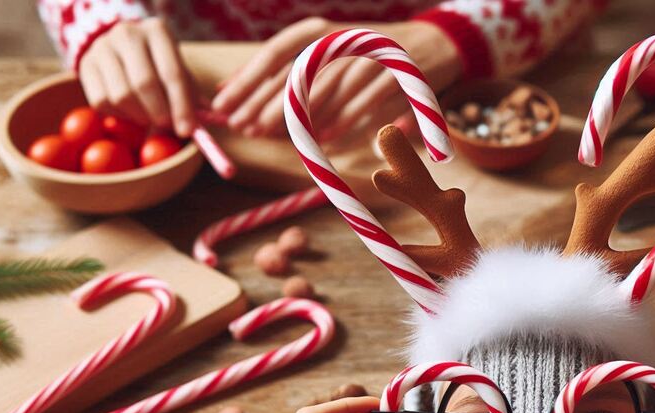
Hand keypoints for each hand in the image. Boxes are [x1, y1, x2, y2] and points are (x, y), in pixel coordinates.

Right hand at [78, 18, 197, 136]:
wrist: (117, 46)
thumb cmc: (156, 63)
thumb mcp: (176, 69)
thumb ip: (190, 94)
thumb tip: (204, 123)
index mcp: (157, 31)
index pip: (172, 73)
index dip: (182, 106)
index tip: (188, 131)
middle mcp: (128, 34)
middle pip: (145, 84)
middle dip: (160, 113)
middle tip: (168, 126)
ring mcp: (103, 47)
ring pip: (121, 95)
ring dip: (139, 116)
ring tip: (149, 118)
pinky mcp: (85, 65)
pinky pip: (101, 101)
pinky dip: (118, 115)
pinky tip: (128, 112)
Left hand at [212, 20, 460, 139]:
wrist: (431, 46)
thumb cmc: (366, 57)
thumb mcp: (325, 56)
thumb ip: (281, 72)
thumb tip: (228, 88)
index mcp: (320, 31)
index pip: (275, 54)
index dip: (248, 79)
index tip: (224, 104)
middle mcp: (343, 39)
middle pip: (297, 73)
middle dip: (268, 104)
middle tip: (246, 128)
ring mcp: (371, 56)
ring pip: (329, 89)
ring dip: (304, 116)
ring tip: (280, 136)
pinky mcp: (396, 75)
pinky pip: (364, 102)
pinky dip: (344, 121)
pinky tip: (326, 139)